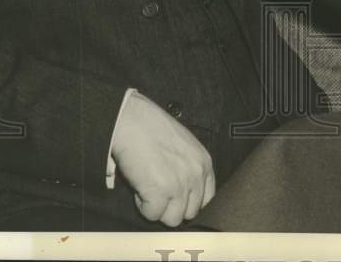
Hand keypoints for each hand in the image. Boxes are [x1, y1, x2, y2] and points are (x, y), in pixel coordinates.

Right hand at [110, 92, 214, 226]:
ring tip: (148, 187)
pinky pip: (152, 214)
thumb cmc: (153, 129)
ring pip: (172, 219)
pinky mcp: (161, 192)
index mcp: (204, 163)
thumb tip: (186, 194)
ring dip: (157, 207)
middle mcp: (196, 175)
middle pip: (190, 213)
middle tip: (157, 190)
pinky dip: (142, 205)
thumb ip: (190, 168)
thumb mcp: (185, 146)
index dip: (188, 202)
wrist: (133, 121)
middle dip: (172, 206)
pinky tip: (140, 186)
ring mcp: (180, 185)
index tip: (176, 199)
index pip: (207, 200)